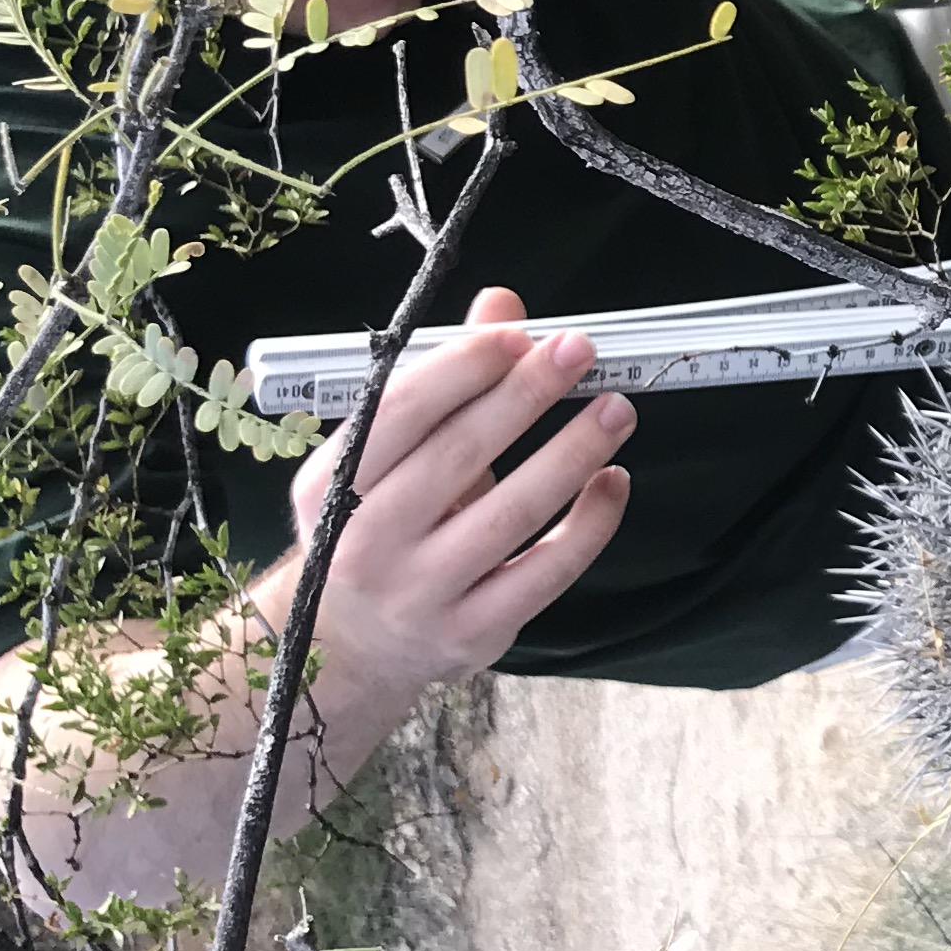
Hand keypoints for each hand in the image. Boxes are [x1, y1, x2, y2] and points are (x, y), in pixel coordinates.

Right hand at [267, 287, 634, 709]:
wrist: (352, 644)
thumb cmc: (374, 527)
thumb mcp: (384, 457)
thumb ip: (443, 381)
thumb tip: (502, 306)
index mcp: (333, 485)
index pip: (400, 415)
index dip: (462, 368)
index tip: (518, 333)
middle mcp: (366, 543)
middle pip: (459, 456)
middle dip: (527, 395)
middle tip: (580, 351)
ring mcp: (422, 593)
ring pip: (511, 513)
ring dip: (572, 453)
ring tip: (616, 409)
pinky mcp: (475, 630)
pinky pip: (545, 572)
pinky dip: (588, 524)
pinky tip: (613, 481)